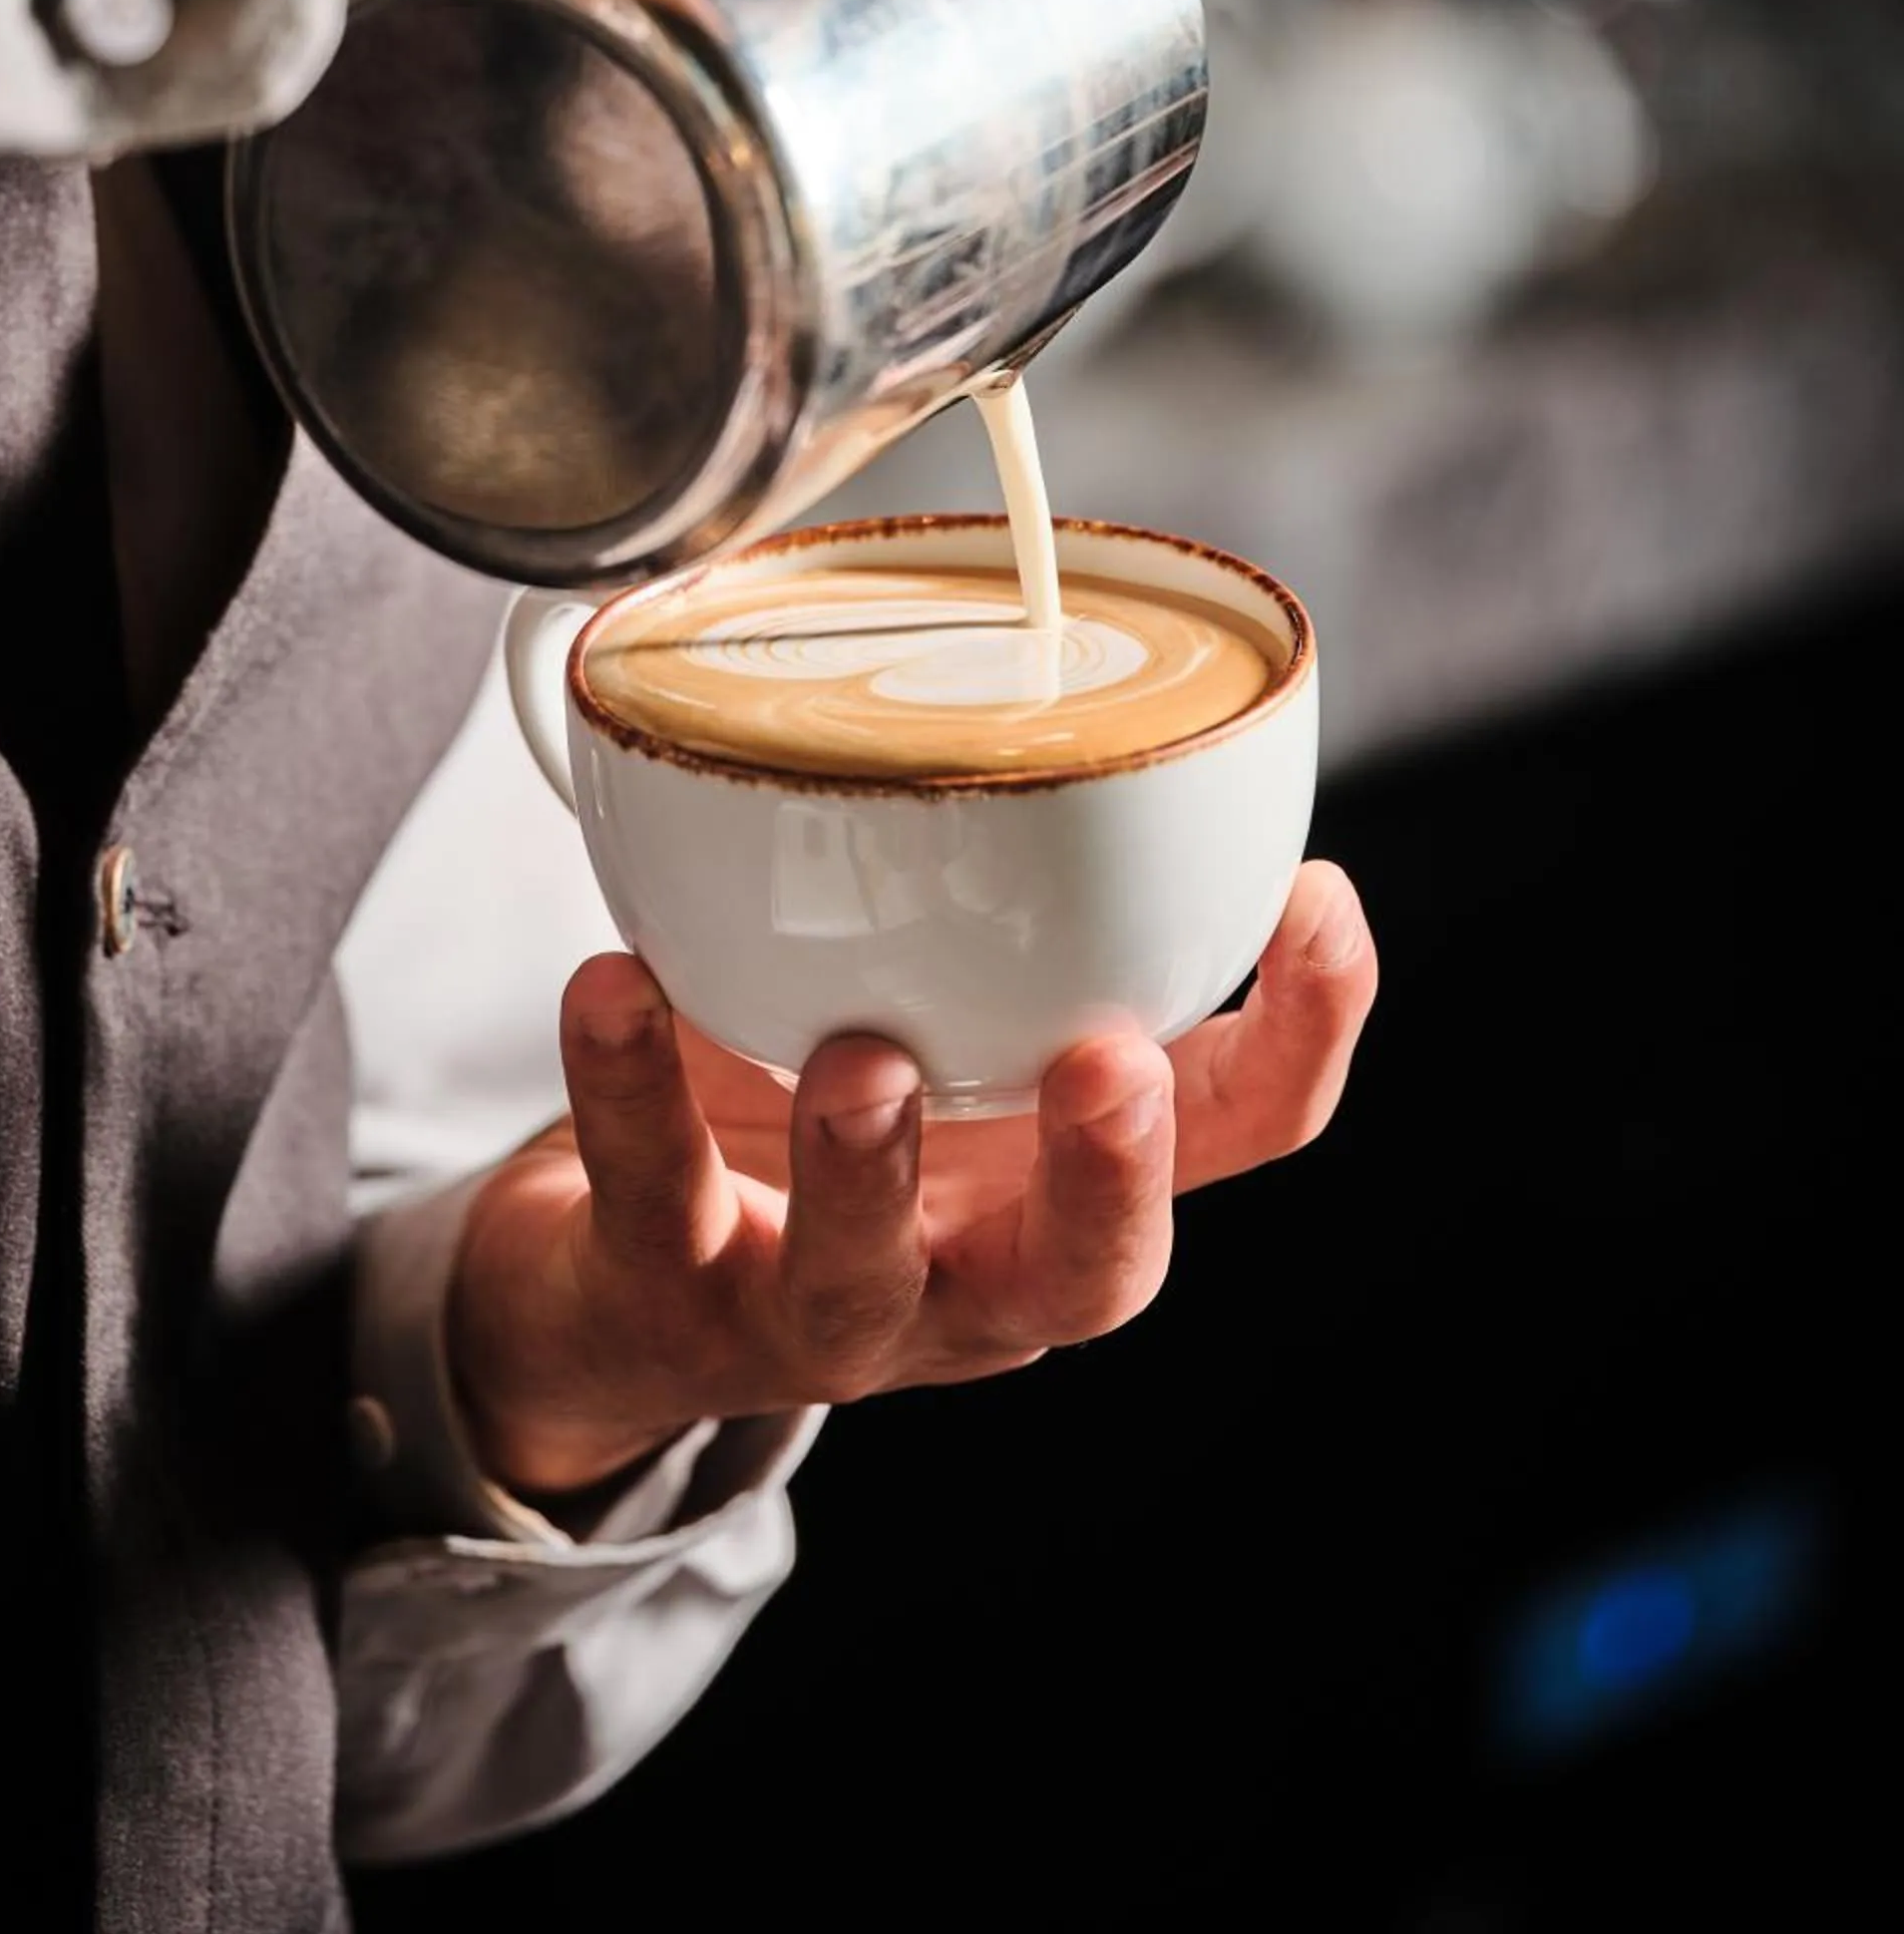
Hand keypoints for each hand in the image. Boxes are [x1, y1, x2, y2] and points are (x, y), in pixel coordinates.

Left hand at [447, 861, 1377, 1498]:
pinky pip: (650, 1197)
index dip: (1306, 1033)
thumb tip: (1011, 625)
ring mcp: (816, 1308)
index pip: (1239, 1133)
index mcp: (1061, 1177)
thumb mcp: (932, 1013)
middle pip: (1094, 1274)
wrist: (618, 1288)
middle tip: (1110, 1059)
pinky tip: (618, 985)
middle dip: (1114, 1176)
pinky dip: (631, 1089)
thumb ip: (991, 889)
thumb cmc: (806, 1117)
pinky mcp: (664, 1298)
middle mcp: (968, 1267)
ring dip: (868, 1166)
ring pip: (864, 1281)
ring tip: (861, 1059)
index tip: (1315, 897)